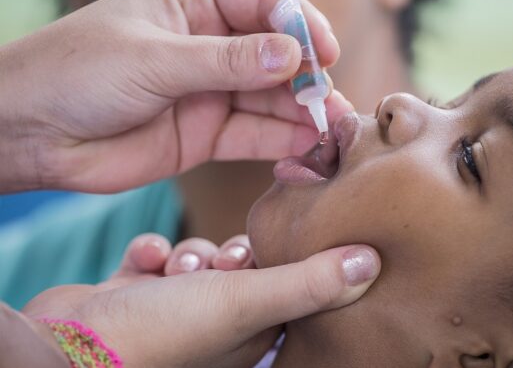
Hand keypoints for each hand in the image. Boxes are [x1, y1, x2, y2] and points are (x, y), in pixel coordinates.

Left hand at [0, 0, 352, 192]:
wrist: (34, 135)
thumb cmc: (78, 74)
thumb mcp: (154, 59)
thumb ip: (225, 61)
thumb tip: (290, 56)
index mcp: (193, 2)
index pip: (262, 2)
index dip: (299, 25)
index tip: (324, 51)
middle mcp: (210, 45)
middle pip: (275, 54)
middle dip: (308, 75)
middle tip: (332, 98)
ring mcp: (211, 91)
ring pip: (271, 98)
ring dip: (304, 112)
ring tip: (334, 127)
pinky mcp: (208, 134)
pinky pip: (255, 135)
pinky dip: (283, 141)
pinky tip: (308, 146)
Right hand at [22, 234, 380, 367]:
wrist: (70, 348)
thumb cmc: (163, 334)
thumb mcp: (245, 302)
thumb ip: (309, 282)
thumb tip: (373, 262)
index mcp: (255, 333)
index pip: (292, 288)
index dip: (292, 259)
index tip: (287, 233)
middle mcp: (219, 326)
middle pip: (246, 268)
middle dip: (233, 253)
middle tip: (223, 259)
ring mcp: (176, 312)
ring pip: (201, 261)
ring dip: (190, 253)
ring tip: (175, 267)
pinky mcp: (138, 296)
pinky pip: (157, 259)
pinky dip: (152, 253)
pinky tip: (143, 262)